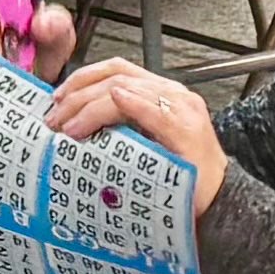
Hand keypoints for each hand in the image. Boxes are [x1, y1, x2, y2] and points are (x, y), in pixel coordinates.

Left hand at [47, 56, 229, 215]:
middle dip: (78, 94)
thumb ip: (120, 128)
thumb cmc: (181, 180)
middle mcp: (174, 96)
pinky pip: (157, 111)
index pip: (117, 70)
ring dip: (92, 105)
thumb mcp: (144, 146)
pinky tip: (115, 102)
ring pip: (128, 90)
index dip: (82, 79)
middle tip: (55, 118)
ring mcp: (183, 111)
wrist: (219, 203)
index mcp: (162, 95)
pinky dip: (134, 103)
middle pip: (117, 76)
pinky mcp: (188, 133)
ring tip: (70, 125)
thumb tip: (75, 124)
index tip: (57, 98)